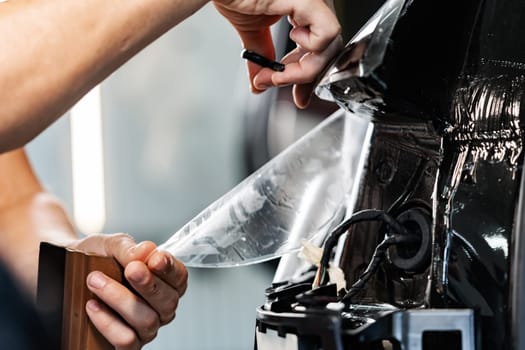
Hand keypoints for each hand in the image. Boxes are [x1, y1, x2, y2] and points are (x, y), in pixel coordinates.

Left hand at [70, 233, 187, 348]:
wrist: (69, 274)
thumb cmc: (96, 259)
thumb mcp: (110, 246)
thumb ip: (129, 248)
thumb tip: (146, 251)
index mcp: (165, 281)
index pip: (179, 278)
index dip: (170, 269)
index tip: (155, 259)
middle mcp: (160, 307)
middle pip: (168, 301)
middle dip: (149, 284)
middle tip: (130, 269)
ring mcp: (145, 328)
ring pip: (147, 320)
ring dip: (121, 299)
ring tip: (97, 281)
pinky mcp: (126, 345)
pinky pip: (126, 339)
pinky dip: (108, 322)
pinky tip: (93, 305)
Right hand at [213, 0, 341, 107]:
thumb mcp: (251, 29)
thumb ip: (262, 54)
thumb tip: (259, 82)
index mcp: (302, 5)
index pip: (320, 46)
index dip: (309, 74)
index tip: (298, 95)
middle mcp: (312, 1)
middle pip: (328, 49)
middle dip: (304, 77)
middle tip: (276, 83)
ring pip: (330, 46)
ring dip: (302, 70)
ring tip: (276, 73)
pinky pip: (327, 34)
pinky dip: (310, 49)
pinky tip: (290, 41)